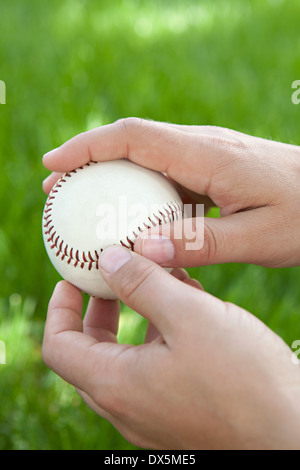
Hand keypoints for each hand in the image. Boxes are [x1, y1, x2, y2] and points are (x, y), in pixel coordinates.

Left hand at [42, 246, 299, 448]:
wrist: (290, 435)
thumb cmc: (244, 380)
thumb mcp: (190, 317)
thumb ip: (143, 285)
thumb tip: (108, 260)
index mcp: (117, 385)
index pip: (59, 344)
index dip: (60, 306)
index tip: (74, 276)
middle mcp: (127, 405)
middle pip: (91, 350)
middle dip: (100, 308)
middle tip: (113, 276)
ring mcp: (152, 412)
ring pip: (127, 356)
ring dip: (137, 316)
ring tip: (162, 281)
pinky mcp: (178, 411)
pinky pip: (155, 367)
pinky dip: (162, 333)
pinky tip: (190, 306)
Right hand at [43, 118, 299, 267]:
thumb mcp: (257, 238)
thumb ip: (199, 244)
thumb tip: (139, 251)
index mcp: (209, 156)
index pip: (133, 138)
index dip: (88, 147)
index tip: (54, 165)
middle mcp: (204, 146)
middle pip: (131, 143)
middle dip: (88, 161)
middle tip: (57, 192)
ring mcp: (209, 155)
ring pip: (147, 158)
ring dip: (111, 176)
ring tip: (85, 205)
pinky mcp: (214, 168)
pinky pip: (167, 173)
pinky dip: (140, 190)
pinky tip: (134, 215)